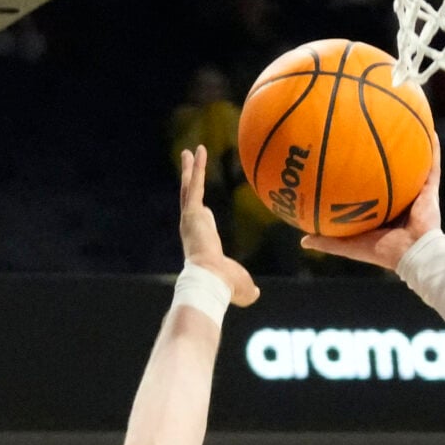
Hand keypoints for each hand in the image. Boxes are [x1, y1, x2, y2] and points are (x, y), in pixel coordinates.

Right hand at [176, 147, 258, 307]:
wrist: (210, 282)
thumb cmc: (224, 288)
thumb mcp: (241, 286)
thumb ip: (248, 289)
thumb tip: (255, 293)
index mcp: (202, 243)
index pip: (201, 224)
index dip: (202, 215)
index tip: (202, 207)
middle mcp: (192, 228)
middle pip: (189, 199)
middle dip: (190, 182)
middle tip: (189, 166)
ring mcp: (191, 219)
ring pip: (189, 188)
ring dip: (190, 169)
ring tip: (190, 152)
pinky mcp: (192, 212)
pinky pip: (196, 185)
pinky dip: (197, 168)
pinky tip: (199, 152)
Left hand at [302, 134, 442, 270]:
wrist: (411, 254)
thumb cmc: (381, 251)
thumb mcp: (348, 245)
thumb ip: (328, 241)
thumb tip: (302, 240)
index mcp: (382, 211)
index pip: (370, 189)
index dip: (361, 173)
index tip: (348, 155)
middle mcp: (399, 200)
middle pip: (390, 171)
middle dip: (384, 153)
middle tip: (373, 130)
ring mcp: (415, 194)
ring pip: (413, 165)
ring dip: (412, 145)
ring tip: (406, 122)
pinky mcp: (429, 191)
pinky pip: (432, 165)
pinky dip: (433, 149)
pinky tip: (431, 129)